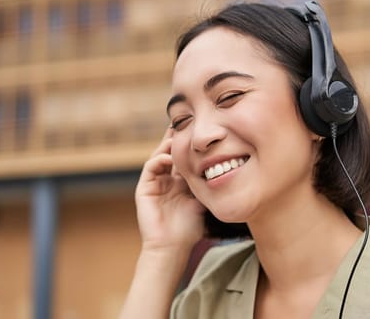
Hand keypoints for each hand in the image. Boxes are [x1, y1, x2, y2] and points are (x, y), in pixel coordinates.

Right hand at [134, 128, 204, 253]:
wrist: (172, 247)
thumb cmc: (189, 229)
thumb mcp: (202, 201)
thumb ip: (207, 185)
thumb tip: (225, 169)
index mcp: (181, 183)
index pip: (185, 157)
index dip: (191, 144)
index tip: (202, 131)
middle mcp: (167, 180)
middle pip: (172, 152)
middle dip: (179, 137)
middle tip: (187, 121)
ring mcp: (155, 183)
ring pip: (160, 155)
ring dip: (169, 144)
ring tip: (179, 134)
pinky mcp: (144, 189)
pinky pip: (151, 167)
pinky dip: (160, 159)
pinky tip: (170, 158)